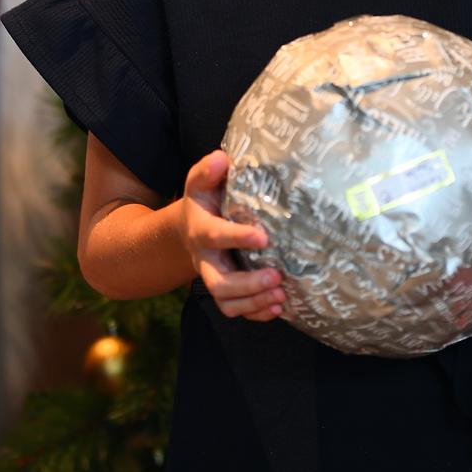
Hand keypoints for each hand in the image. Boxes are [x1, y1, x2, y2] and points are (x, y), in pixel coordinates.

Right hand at [180, 149, 285, 320]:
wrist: (189, 225)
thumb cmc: (204, 199)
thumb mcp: (201, 181)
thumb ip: (208, 170)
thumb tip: (221, 158)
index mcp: (200, 230)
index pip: (215, 236)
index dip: (237, 238)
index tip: (264, 237)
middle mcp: (205, 259)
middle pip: (218, 284)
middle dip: (248, 285)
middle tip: (277, 277)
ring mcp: (214, 277)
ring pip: (227, 302)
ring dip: (255, 303)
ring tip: (281, 295)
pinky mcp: (226, 289)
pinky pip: (236, 310)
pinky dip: (257, 313)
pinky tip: (278, 307)